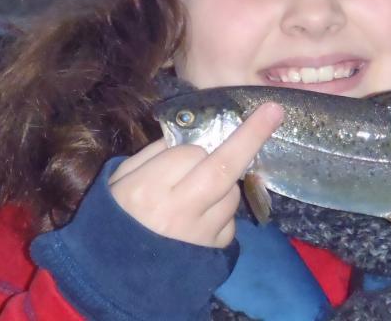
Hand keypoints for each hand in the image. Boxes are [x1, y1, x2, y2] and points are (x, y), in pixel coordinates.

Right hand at [108, 102, 283, 247]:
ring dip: (225, 184)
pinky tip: (202, 218)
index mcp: (148, 189)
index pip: (190, 152)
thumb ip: (154, 153)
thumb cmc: (116, 218)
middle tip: (273, 111)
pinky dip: (223, 212)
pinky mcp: (215, 250)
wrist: (118, 278)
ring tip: (198, 194)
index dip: (196, 145)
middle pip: (224, 168)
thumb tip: (190, 131)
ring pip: (232, 193)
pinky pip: (231, 220)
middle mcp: (178, 211)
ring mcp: (200, 234)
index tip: (199, 142)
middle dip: (251, 136)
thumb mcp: (120, 179)